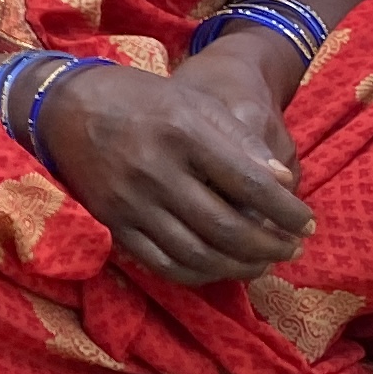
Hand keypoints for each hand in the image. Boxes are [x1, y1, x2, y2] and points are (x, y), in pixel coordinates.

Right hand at [40, 53, 316, 283]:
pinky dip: (199, 274)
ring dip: (240, 266)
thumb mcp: (194, 101)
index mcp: (182, 134)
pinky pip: (162, 263)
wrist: (64, 109)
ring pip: (197, 253)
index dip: (286, 210)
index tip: (308, 223)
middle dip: (270, 245)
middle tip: (293, 249)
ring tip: (264, 263)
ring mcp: (130, 202)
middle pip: (226, 227)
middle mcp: (155, 171)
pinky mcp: (112, 223)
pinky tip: (220, 268)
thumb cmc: (140, 100)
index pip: (249, 184)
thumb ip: (239, 140)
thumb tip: (283, 182)